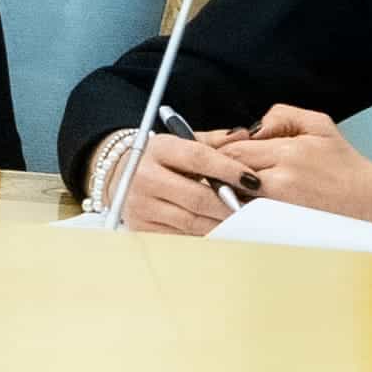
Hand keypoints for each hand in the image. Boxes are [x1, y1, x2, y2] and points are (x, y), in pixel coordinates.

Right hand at [93, 129, 247, 233]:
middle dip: (230, 204)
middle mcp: (145, 177)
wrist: (118, 175)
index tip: (252, 179)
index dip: (228, 169)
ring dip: (220, 223)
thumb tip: (245, 135)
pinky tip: (219, 231)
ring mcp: (141, 206)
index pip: (198, 158)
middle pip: (197, 196)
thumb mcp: (182, 142)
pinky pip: (180, 236)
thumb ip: (214, 141)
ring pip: (191, 221)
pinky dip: (203, 235)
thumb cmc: (160, 159)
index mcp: (158, 149)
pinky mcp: (141, 227)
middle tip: (253, 208)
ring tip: (242, 221)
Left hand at [198, 105, 371, 234]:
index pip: (234, 147)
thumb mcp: (319, 125)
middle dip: (208, 169)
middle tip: (188, 168)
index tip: (196, 146)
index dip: (212, 147)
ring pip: (231, 199)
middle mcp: (281, 182)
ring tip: (198, 189)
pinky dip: (228, 215)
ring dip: (214, 193)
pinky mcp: (280, 228)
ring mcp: (279, 209)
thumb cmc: (346, 165)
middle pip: (228, 172)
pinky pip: (244, 220)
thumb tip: (251, 126)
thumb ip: (282, 116)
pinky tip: (218, 211)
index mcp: (288, 152)